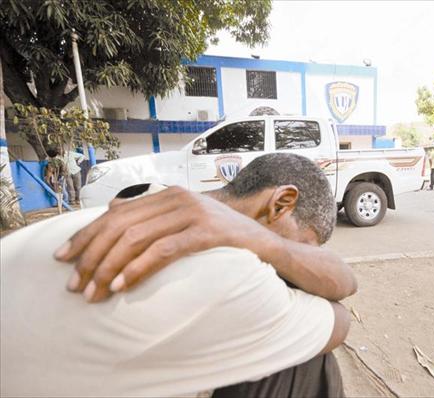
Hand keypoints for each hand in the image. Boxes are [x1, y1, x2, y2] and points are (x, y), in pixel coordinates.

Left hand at [55, 186, 260, 301]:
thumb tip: (113, 222)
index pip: (114, 213)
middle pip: (119, 225)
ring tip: (94, 293)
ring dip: (109, 268)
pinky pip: (163, 250)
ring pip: (136, 238)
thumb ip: (153, 220)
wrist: (264, 245)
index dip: (85, 236)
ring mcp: (193, 213)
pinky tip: (123, 285)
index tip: (63, 259)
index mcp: (167, 194)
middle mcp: (177, 198)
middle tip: (75, 286)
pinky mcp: (207, 232)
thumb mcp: (184, 223)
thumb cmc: (222, 239)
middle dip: (91, 257)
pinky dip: (138, 268)